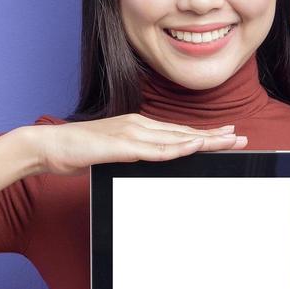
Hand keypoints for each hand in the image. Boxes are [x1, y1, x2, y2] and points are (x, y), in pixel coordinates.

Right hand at [33, 113, 247, 176]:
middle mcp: (138, 127)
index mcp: (137, 128)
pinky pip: (154, 150)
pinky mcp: (120, 146)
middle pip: (183, 133)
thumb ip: (132, 155)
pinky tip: (193, 149)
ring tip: (227, 142)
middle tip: (240, 137)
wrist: (49, 147)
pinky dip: (176, 149)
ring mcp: (130, 135)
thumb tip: (149, 162)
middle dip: (213, 136)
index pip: (178, 132)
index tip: (226, 134)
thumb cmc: (77, 152)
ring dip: (203, 141)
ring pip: (175, 138)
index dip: (204, 134)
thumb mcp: (112, 154)